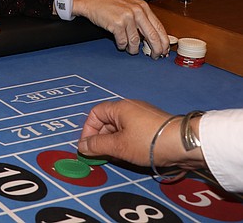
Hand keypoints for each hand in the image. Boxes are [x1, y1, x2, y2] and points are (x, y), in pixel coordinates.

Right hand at [72, 0, 168, 57]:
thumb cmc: (109, 3)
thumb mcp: (130, 6)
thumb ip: (141, 19)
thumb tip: (152, 37)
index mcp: (143, 7)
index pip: (159, 28)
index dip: (163, 41)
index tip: (164, 50)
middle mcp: (137, 12)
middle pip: (152, 36)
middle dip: (156, 49)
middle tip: (155, 56)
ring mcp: (127, 18)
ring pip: (136, 41)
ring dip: (134, 49)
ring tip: (131, 50)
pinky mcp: (116, 24)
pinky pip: (123, 41)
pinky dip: (122, 46)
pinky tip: (121, 44)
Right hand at [78, 99, 205, 170]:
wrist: (185, 144)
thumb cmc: (148, 142)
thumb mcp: (119, 146)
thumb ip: (97, 146)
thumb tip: (82, 147)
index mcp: (119, 108)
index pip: (95, 114)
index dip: (88, 130)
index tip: (88, 147)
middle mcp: (130, 108)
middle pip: (107, 122)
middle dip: (101, 139)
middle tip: (100, 156)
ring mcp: (143, 116)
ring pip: (120, 128)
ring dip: (114, 143)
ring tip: (116, 157)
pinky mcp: (154, 126)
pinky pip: (133, 132)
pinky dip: (127, 143)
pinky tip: (130, 155)